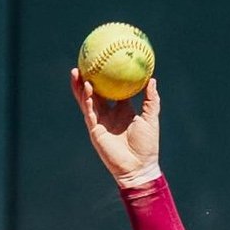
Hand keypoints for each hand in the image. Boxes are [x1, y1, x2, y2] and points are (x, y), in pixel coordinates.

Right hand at [69, 68, 159, 185]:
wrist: (139, 167)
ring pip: (86, 101)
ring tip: (77, 72)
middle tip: (83, 62)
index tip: (104, 63)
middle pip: (93, 93)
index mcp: (121, 110)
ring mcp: (99, 122)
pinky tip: (87, 88)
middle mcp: (108, 115)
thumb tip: (152, 79)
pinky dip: (87, 100)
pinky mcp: (95, 130)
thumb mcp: (151, 118)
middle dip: (87, 79)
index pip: (110, 91)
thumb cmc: (147, 145)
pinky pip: (90, 112)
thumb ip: (151, 100)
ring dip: (81, 87)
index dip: (106, 78)